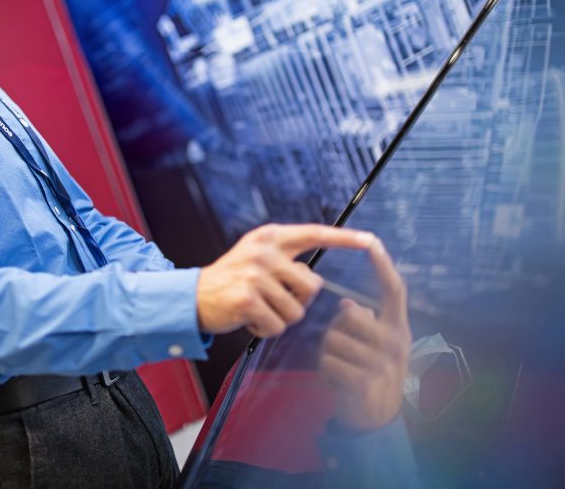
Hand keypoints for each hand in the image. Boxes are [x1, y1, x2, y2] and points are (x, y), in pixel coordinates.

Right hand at [196, 224, 380, 337]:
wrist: (192, 296)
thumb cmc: (231, 279)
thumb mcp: (256, 256)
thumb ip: (285, 259)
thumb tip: (315, 279)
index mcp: (270, 237)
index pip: (314, 233)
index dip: (345, 238)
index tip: (371, 240)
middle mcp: (264, 251)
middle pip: (312, 286)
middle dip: (298, 302)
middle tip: (273, 300)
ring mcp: (255, 274)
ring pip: (296, 311)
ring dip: (280, 319)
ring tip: (258, 310)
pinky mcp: (247, 299)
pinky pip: (277, 326)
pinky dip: (265, 330)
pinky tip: (250, 320)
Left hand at [318, 234, 410, 430]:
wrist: (378, 419)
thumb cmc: (370, 372)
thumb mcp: (375, 344)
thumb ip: (364, 320)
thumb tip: (348, 303)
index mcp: (398, 328)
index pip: (394, 289)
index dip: (383, 264)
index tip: (372, 240)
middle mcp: (396, 343)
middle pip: (351, 314)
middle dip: (335, 327)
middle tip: (340, 346)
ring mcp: (382, 364)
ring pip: (334, 339)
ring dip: (328, 352)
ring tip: (339, 365)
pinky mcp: (364, 383)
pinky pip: (328, 362)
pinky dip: (325, 370)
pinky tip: (335, 379)